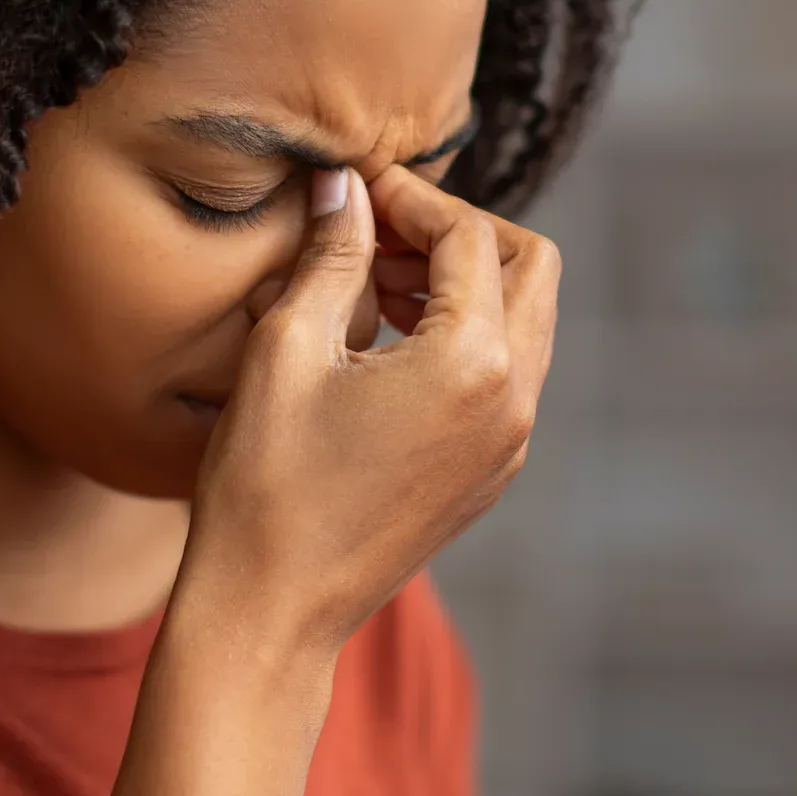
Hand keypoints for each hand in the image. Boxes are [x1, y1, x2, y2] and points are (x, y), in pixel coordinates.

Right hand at [96, 162, 557, 795]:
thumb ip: (330, 254)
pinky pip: (505, 375)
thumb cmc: (266, 481)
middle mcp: (514, 400)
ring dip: (464, 284)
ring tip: (374, 281)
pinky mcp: (491, 473)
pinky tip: (385, 342)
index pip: (469, 236)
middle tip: (378, 231)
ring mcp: (510, 443)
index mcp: (473, 362)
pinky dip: (463, 337)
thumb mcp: (288, 347)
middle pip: (529, 267)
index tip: (354, 188)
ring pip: (524, 322)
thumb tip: (344, 186)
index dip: (411, 197)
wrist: (270, 609)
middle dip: (460, 233)